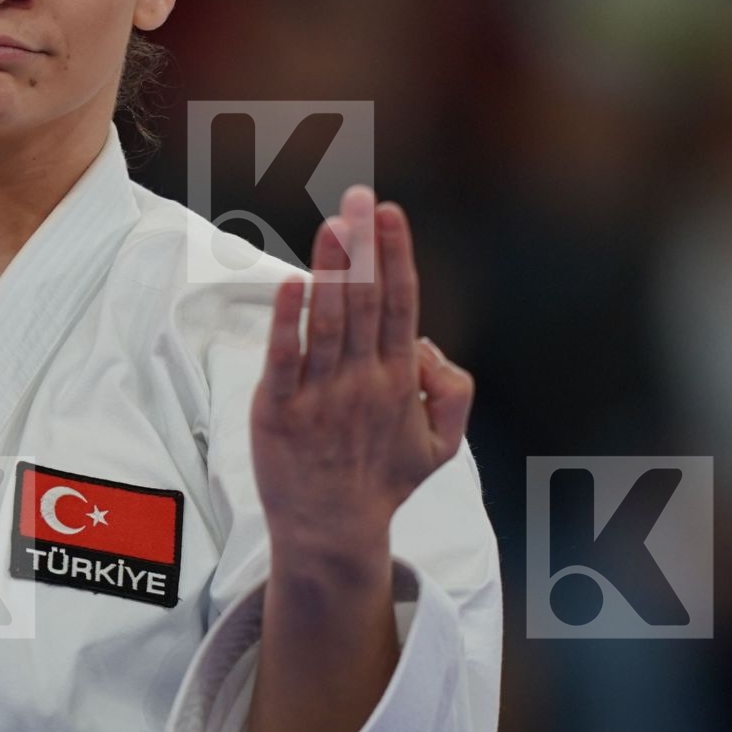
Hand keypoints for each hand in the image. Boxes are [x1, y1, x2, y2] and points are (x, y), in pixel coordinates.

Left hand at [249, 185, 475, 565]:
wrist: (331, 533)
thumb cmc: (381, 481)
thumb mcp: (442, 446)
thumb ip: (452, 392)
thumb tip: (434, 347)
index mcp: (400, 381)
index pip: (402, 304)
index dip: (396, 255)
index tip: (390, 212)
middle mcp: (364, 382)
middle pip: (368, 301)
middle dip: (365, 246)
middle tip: (360, 197)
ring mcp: (322, 396)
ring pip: (330, 322)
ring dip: (332, 270)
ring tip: (332, 225)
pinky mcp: (279, 411)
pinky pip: (285, 359)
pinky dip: (289, 322)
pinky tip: (292, 285)